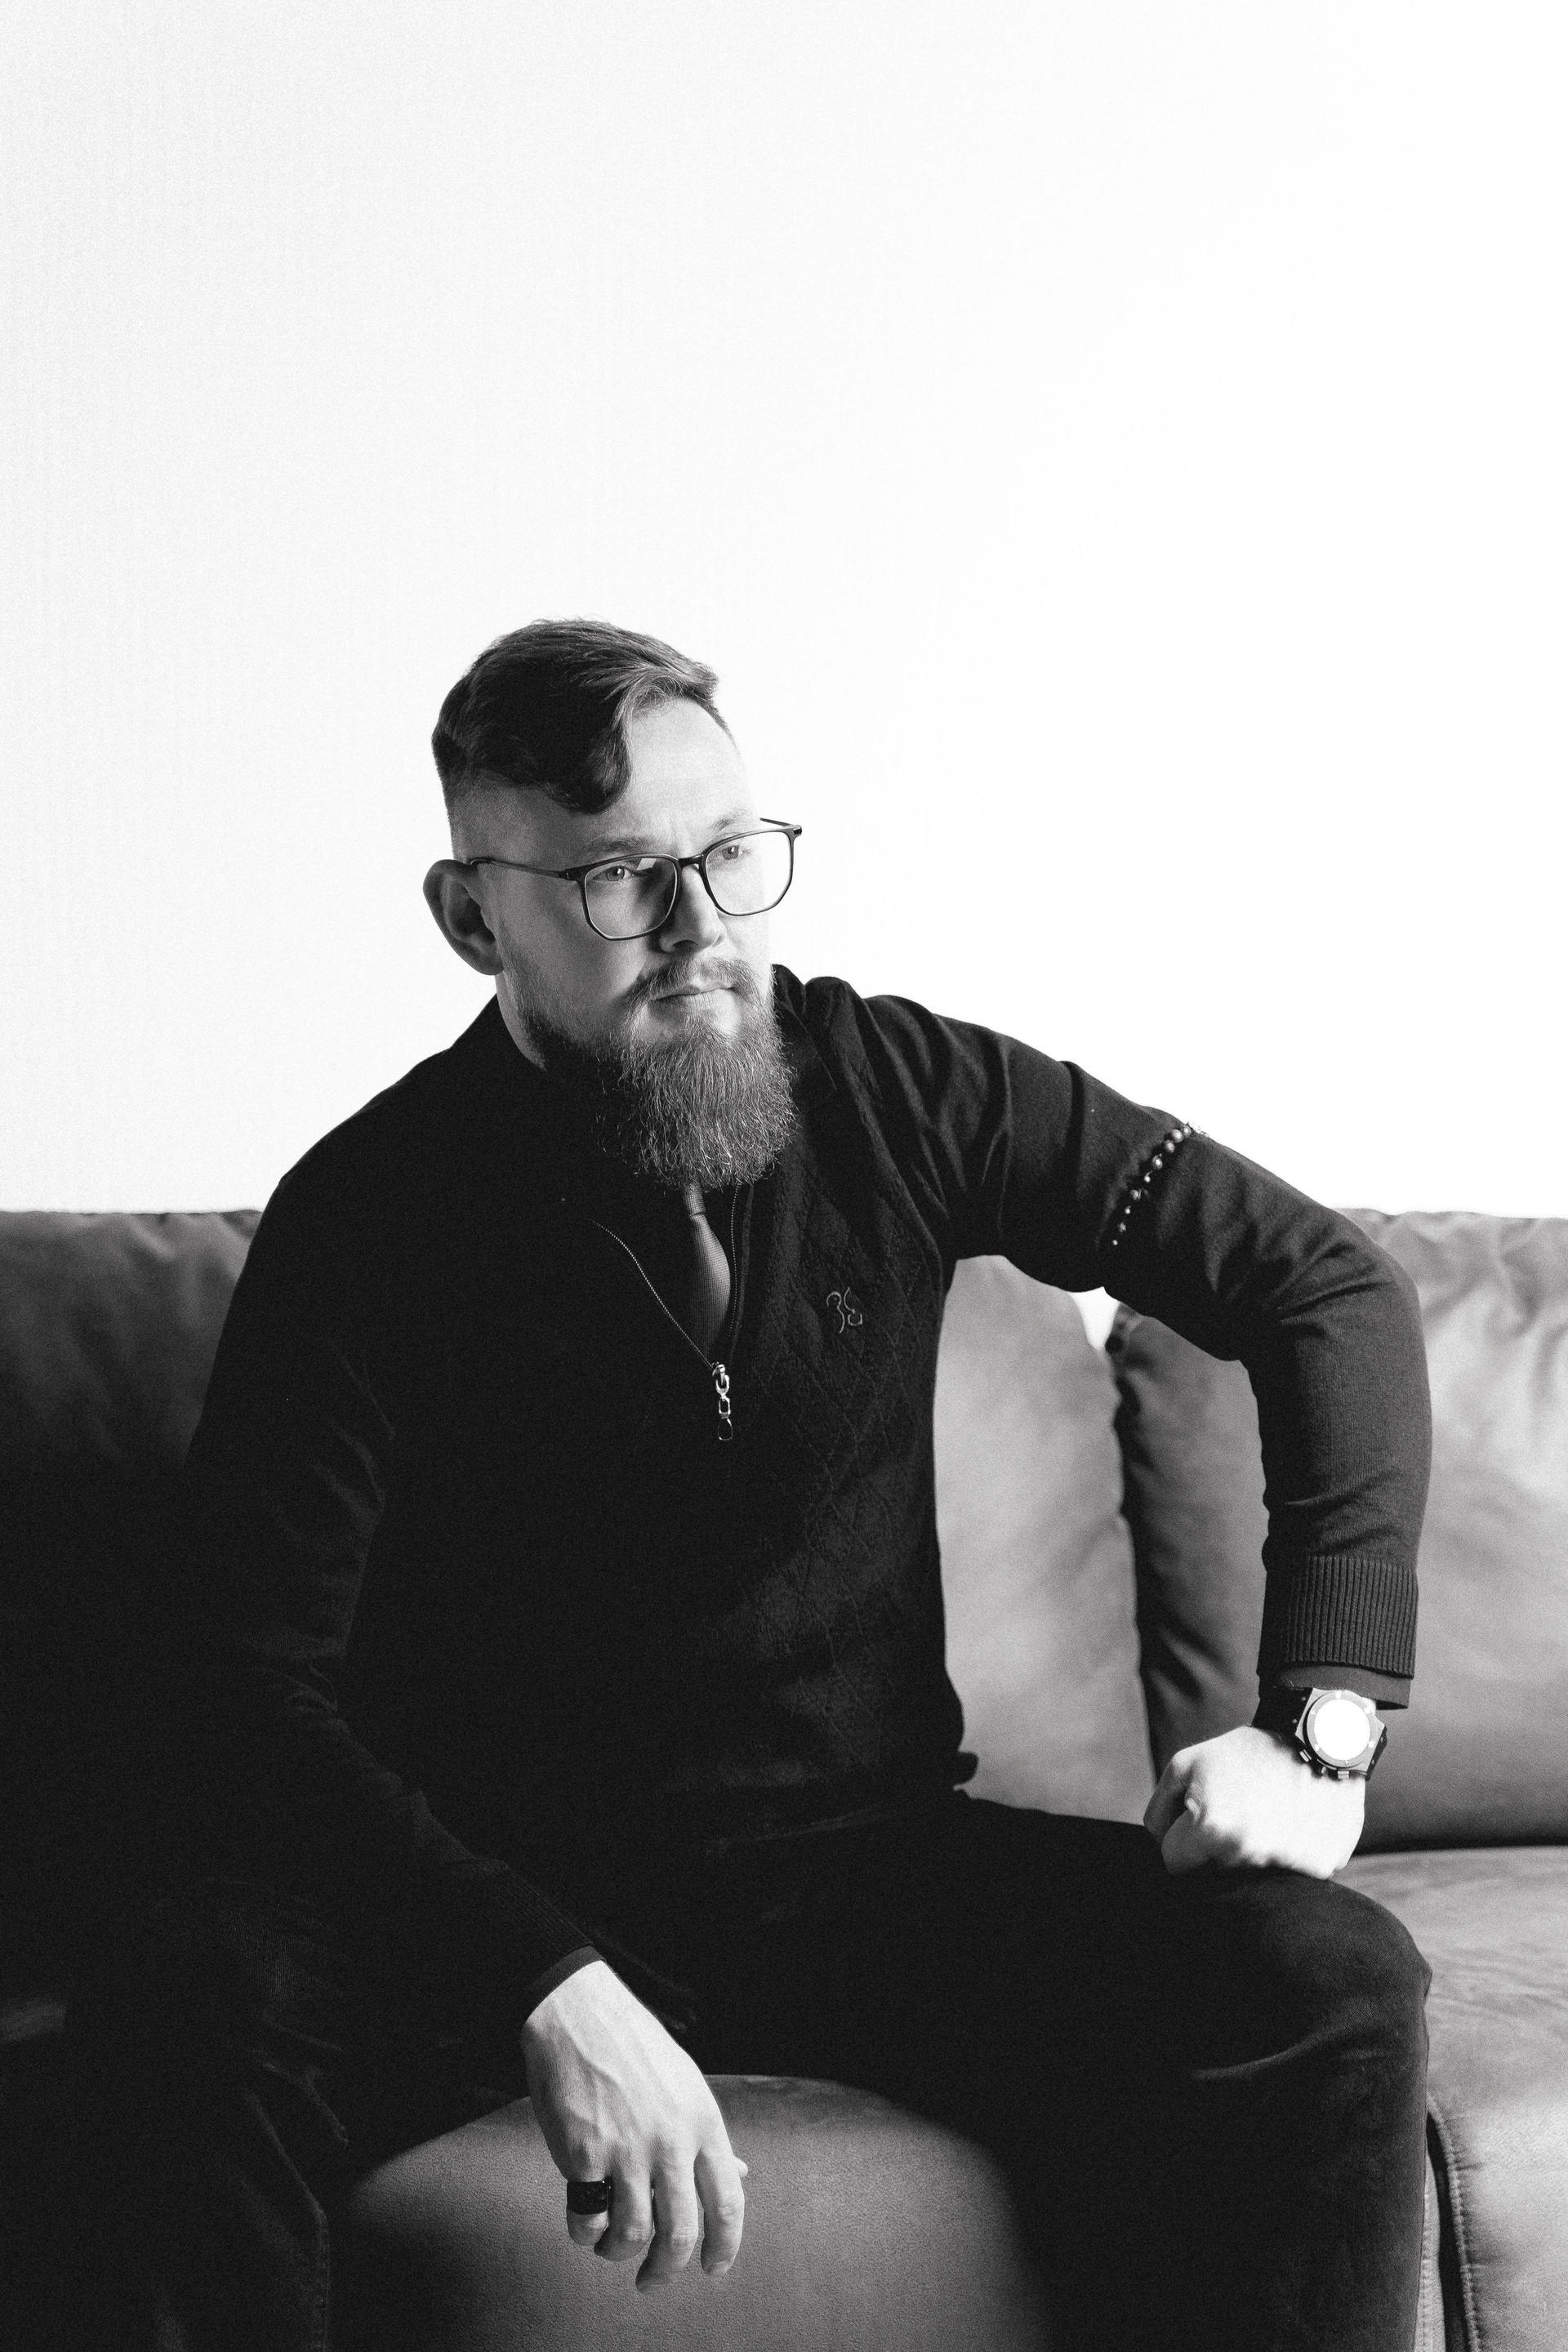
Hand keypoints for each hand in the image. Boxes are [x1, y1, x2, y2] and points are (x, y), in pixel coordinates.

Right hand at [520, 1959, 747, 2288]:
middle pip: (680, 2234)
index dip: (724, 2246)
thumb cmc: (635, 2049)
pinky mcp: (583, 2156)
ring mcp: (626, 2151)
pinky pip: (588, 2221)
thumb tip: (739, 2174)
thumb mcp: (687, 2085)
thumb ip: (709, 2136)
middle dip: (667, 2269)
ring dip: (620, 2253)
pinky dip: (586, 2234)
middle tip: (653, 2278)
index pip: (727, 2204)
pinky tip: (585, 2223)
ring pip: (632, 2235)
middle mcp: (670, 2142)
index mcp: (703, 2123)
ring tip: (611, 2246)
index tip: (714, 2267)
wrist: (578, 2016)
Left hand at [1143, 1724, 1365, 1877]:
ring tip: (1271, 1814)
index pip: (1174, 1864)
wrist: (1322, 1738)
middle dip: (1218, 1848)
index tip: (1200, 1819)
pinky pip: (1294, 1874)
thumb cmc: (1250, 1751)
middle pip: (1215, 1873)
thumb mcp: (1188, 1763)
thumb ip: (1160, 1809)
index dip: (1182, 1840)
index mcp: (1212, 1831)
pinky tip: (1299, 1823)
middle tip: (1241, 1811)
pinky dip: (1293, 1854)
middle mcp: (1249, 1856)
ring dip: (1255, 1851)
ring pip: (1253, 1875)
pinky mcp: (1323, 1867)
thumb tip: (1158, 1844)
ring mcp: (1289, 1866)